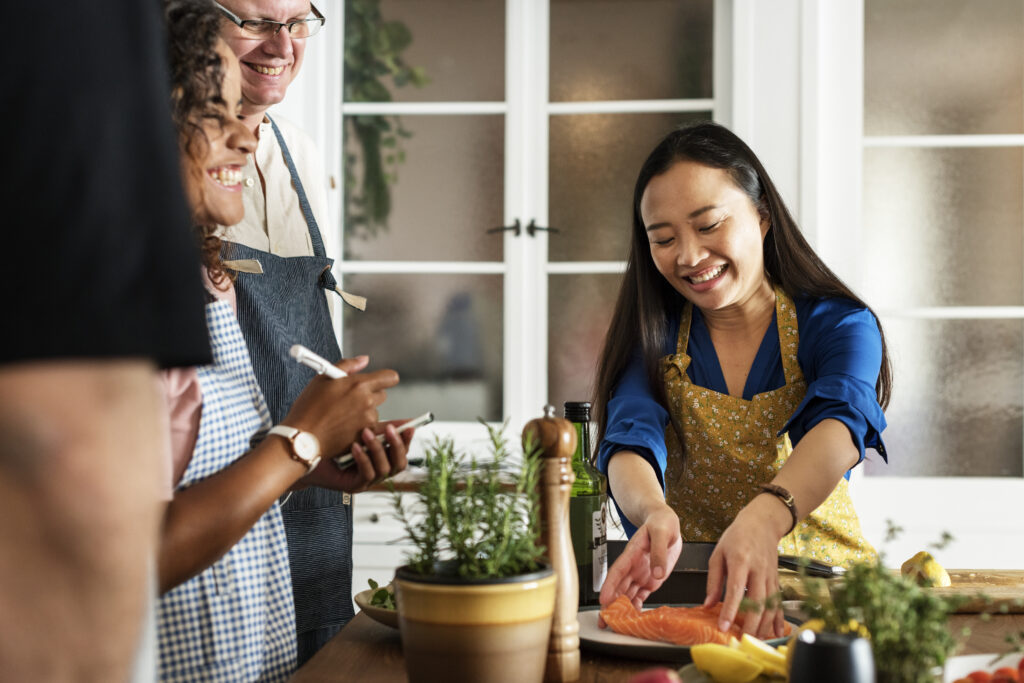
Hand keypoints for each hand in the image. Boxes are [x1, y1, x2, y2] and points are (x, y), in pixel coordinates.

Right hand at [282, 356, 398, 456]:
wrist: (302, 438)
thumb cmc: (308, 409)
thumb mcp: (323, 378)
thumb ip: (347, 365)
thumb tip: (364, 360)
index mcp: (359, 385)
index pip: (390, 377)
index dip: (385, 378)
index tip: (379, 381)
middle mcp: (367, 402)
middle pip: (382, 395)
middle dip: (370, 394)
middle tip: (351, 399)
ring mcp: (368, 421)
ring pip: (374, 412)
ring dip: (365, 413)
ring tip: (342, 416)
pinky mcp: (365, 437)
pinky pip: (372, 429)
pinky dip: (364, 428)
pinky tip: (349, 428)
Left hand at [304, 421, 413, 491]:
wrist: (303, 455)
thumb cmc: (327, 440)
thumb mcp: (354, 426)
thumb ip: (373, 419)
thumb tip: (390, 401)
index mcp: (379, 457)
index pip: (402, 451)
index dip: (408, 439)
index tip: (410, 424)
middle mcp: (376, 470)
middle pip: (400, 464)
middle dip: (397, 445)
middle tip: (390, 428)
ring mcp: (366, 481)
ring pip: (385, 469)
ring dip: (377, 449)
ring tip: (365, 432)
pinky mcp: (354, 487)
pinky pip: (367, 475)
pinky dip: (363, 459)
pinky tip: (355, 446)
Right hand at [597, 503, 680, 626]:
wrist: (666, 523)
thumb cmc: (661, 523)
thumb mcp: (662, 533)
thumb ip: (660, 552)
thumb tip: (658, 573)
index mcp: (632, 553)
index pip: (617, 571)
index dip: (609, 586)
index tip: (603, 599)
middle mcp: (633, 566)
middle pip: (618, 588)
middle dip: (610, 605)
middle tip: (604, 621)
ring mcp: (640, 574)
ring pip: (627, 594)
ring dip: (621, 610)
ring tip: (615, 625)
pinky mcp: (649, 580)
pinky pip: (640, 596)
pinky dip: (636, 608)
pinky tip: (633, 619)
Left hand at [704, 498, 787, 638]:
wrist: (762, 523)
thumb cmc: (737, 537)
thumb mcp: (718, 553)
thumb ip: (713, 580)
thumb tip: (708, 605)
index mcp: (740, 560)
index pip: (736, 589)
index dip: (730, 610)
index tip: (723, 626)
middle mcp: (758, 569)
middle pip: (757, 601)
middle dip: (750, 624)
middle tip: (741, 640)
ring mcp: (770, 575)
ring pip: (770, 605)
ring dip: (764, 625)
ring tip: (754, 640)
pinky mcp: (777, 579)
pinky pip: (778, 602)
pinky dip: (778, 619)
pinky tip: (775, 632)